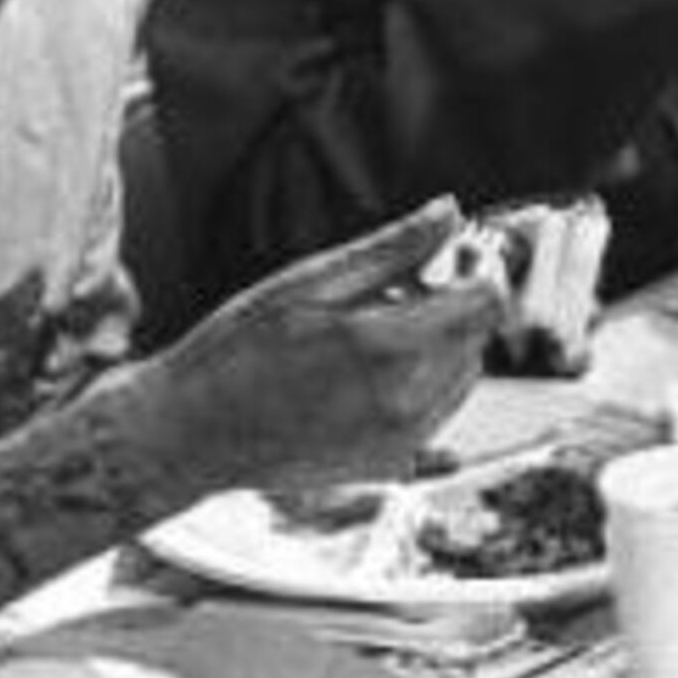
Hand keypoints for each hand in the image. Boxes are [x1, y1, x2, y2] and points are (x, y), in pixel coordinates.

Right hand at [125, 200, 499, 501]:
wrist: (190, 434)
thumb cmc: (236, 350)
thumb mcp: (308, 282)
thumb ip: (390, 249)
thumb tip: (450, 212)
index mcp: (389, 346)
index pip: (486, 302)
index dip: (481, 270)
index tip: (461, 255)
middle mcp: (407, 401)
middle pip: (476, 338)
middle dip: (452, 307)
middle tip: (395, 289)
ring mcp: (403, 441)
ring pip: (462, 378)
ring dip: (438, 348)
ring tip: (369, 334)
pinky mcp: (392, 465)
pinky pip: (437, 414)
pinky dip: (420, 386)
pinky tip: (365, 376)